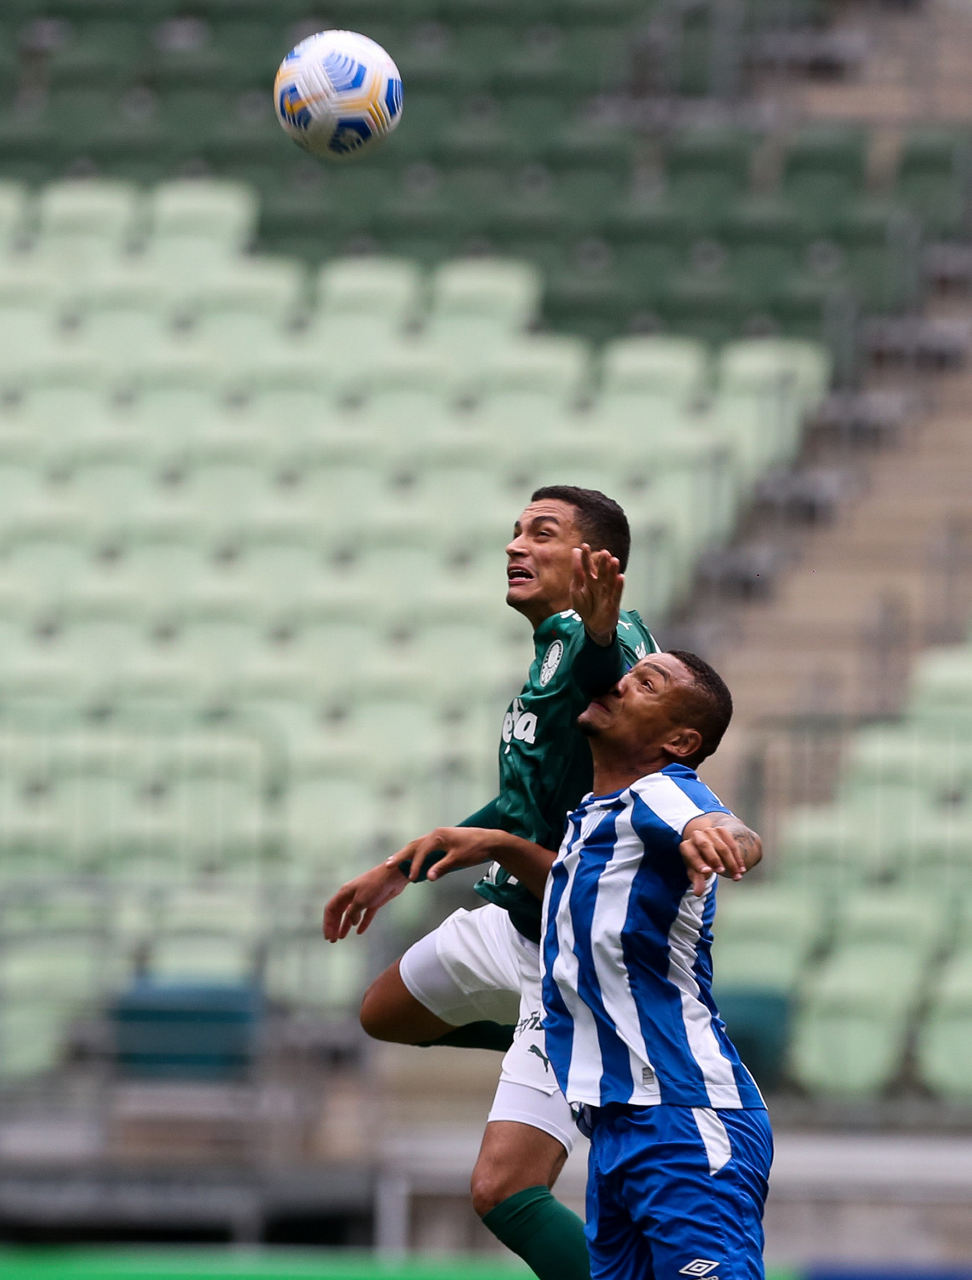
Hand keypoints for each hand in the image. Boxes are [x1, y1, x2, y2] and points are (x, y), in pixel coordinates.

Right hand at [323, 864, 407, 940]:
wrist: (393, 876)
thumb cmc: (375, 885)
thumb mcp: (360, 900)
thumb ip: (352, 912)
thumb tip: (351, 921)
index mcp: (344, 892)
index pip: (331, 909)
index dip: (328, 923)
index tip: (328, 936)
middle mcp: (351, 895)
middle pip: (339, 913)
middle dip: (334, 926)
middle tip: (332, 940)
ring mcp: (363, 898)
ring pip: (351, 915)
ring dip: (345, 926)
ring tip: (342, 937)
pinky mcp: (374, 902)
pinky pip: (365, 915)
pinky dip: (362, 923)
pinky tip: (359, 931)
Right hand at [385, 827, 503, 883]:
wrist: (490, 841)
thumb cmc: (475, 849)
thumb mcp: (459, 859)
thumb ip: (443, 867)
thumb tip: (429, 877)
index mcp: (438, 836)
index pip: (421, 851)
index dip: (415, 865)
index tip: (411, 878)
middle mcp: (436, 834)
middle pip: (414, 845)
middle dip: (401, 855)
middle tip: (388, 865)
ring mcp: (439, 836)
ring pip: (418, 844)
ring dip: (407, 854)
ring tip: (394, 862)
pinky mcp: (442, 840)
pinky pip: (424, 846)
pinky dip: (416, 853)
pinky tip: (412, 859)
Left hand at [570, 544, 622, 645]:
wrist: (592, 625)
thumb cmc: (584, 606)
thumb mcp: (576, 589)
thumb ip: (577, 572)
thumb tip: (575, 551)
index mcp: (589, 580)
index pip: (587, 566)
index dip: (586, 557)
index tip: (584, 546)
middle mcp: (600, 584)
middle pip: (601, 571)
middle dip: (602, 562)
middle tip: (604, 552)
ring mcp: (607, 593)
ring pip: (610, 580)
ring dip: (612, 571)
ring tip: (614, 560)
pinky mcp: (613, 603)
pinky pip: (616, 594)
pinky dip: (618, 587)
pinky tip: (620, 577)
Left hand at [679, 826, 746, 896]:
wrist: (708, 846)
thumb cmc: (700, 863)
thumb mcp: (697, 872)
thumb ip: (697, 881)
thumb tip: (697, 893)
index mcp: (686, 847)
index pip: (690, 853)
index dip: (698, 862)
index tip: (708, 872)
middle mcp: (696, 836)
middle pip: (705, 845)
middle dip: (714, 859)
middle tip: (721, 871)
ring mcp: (709, 831)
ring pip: (722, 847)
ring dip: (731, 863)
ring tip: (737, 877)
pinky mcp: (721, 830)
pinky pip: (732, 844)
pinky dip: (738, 857)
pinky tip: (741, 869)